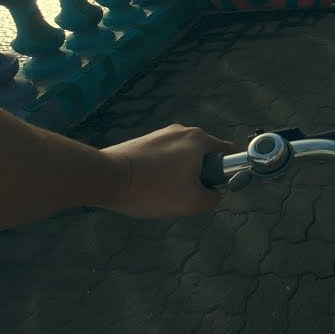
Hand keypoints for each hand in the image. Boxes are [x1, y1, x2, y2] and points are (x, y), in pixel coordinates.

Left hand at [99, 125, 235, 217]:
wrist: (107, 178)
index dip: (223, 174)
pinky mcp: (145, 140)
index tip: (206, 190)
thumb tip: (213, 193)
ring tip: (161, 193)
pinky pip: (164, 158)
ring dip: (179, 176)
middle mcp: (183, 130)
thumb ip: (213, 198)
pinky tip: (148, 187)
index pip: (227, 153)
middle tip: (183, 195)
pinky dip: (162, 172)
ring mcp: (161, 134)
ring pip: (183, 159)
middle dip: (198, 177)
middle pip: (203, 157)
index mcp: (199, 139)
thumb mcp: (192, 203)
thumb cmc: (153, 189)